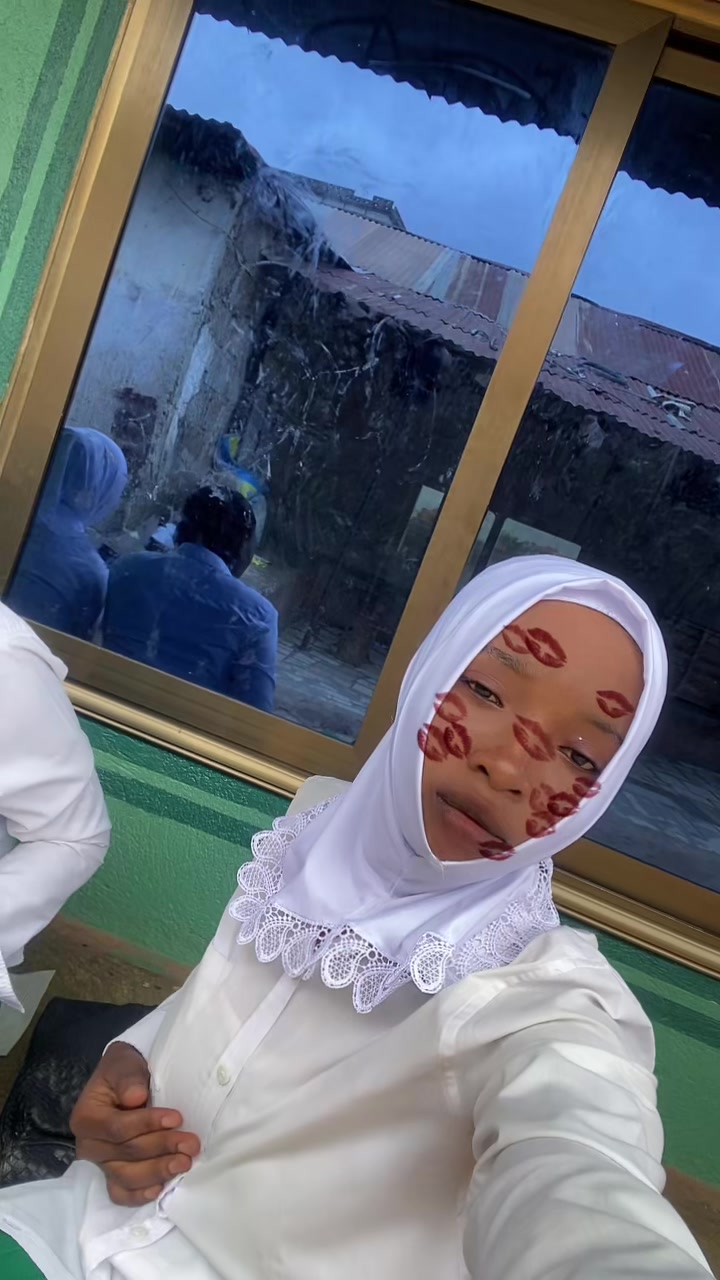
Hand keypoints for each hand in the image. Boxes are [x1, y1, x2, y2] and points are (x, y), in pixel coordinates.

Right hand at [70, 1041, 200, 1205]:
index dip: (148, 1124)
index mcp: (86, 1118)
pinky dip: (140, 1195)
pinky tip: (161, 1188)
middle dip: (162, 1148)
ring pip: (126, 1178)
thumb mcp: (123, 1064)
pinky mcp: (112, 1176)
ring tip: (185, 1163)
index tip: (177, 1118)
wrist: (123, 1080)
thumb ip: (128, 1078)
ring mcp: (100, 1164)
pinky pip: (122, 1194)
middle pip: (126, 1154)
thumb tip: (135, 1097)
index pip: (118, 1128)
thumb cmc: (123, 1071)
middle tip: (191, 1144)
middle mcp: (89, 1146)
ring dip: (158, 1171)